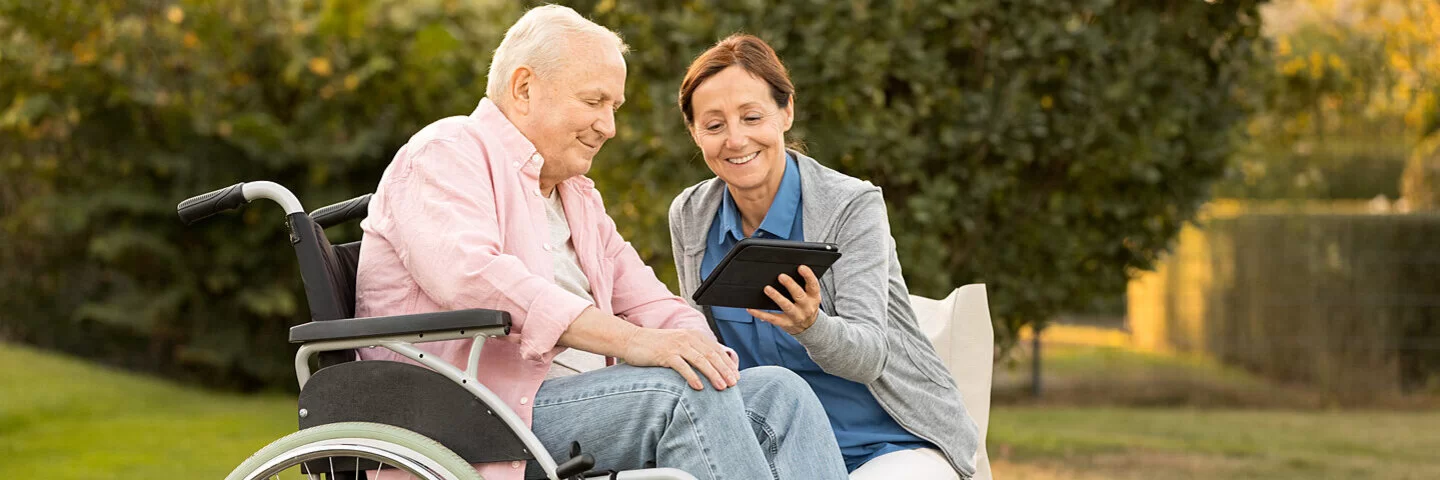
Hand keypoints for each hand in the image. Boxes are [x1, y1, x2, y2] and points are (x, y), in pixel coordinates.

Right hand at [620, 328, 738, 390]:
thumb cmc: (655, 346)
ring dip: (713, 375)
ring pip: (701, 360)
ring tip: (722, 387)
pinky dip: (692, 377)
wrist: (632, 340)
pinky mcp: (665, 354)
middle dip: (725, 370)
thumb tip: (711, 366)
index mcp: (693, 335)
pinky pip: (682, 367)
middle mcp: (687, 338)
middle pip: (712, 355)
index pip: (715, 350)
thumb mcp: (678, 344)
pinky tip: (700, 387)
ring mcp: (676, 345)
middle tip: (734, 384)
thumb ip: (694, 351)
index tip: (736, 376)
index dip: (728, 363)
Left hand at [748, 265, 820, 334]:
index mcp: (813, 297)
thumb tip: (789, 270)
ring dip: (777, 297)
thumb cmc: (807, 306)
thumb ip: (804, 285)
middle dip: (790, 285)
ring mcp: (796, 316)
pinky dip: (760, 314)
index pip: (813, 285)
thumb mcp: (811, 296)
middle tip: (781, 276)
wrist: (809, 328)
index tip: (801, 267)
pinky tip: (751, 309)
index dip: (808, 276)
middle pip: (799, 295)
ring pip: (786, 306)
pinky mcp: (785, 323)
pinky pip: (771, 318)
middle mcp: (806, 307)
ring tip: (767, 289)